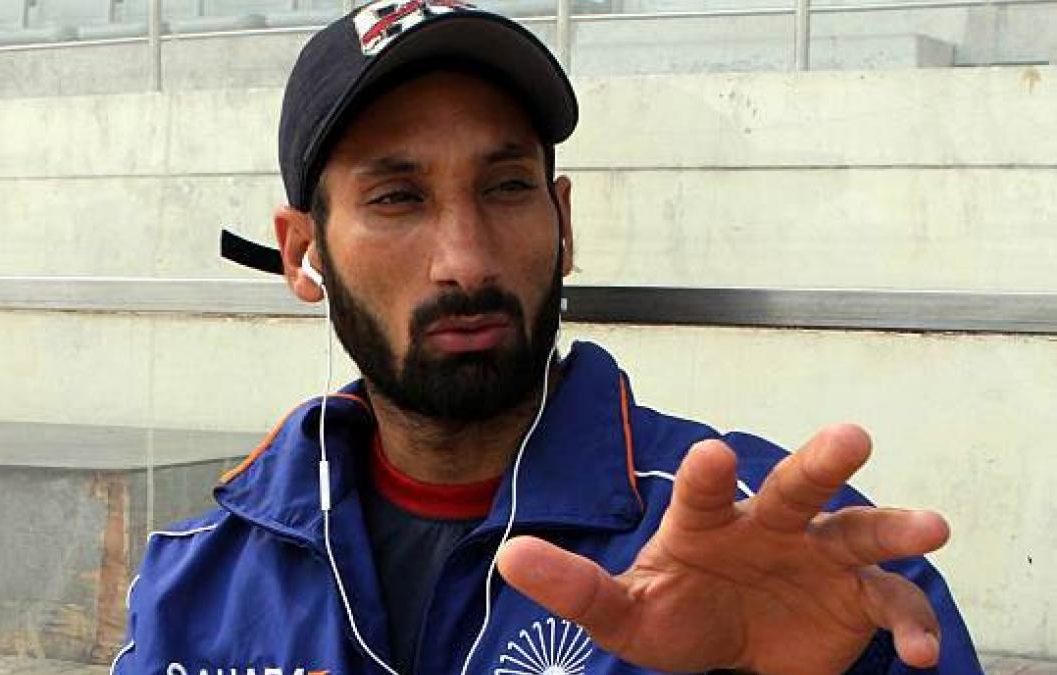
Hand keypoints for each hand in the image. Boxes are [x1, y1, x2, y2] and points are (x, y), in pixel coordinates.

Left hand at [497, 424, 948, 674]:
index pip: (704, 490)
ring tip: (930, 526)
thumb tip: (510, 558)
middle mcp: (769, 525)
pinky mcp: (859, 599)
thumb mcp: (625, 612)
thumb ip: (575, 588)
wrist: (735, 651)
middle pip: (794, 486)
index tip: (711, 453)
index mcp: (708, 521)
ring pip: (859, 532)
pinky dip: (911, 622)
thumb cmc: (679, 614)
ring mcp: (819, 557)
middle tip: (850, 437)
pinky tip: (924, 653)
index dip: (707, 474)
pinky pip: (892, 604)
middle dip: (820, 461)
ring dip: (893, 526)